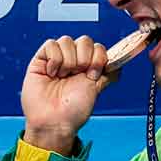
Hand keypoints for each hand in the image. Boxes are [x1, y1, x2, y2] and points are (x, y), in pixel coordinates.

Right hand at [20, 35, 110, 155]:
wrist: (55, 120)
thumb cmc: (74, 110)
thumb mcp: (97, 88)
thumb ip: (108, 73)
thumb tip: (120, 62)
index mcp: (87, 67)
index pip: (97, 47)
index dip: (98, 58)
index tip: (92, 75)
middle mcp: (73, 61)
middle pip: (84, 40)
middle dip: (84, 58)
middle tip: (77, 75)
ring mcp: (56, 59)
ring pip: (67, 40)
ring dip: (68, 61)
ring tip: (62, 76)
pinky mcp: (40, 60)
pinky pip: (51, 44)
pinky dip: (54, 59)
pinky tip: (52, 73)